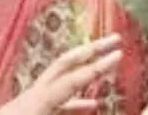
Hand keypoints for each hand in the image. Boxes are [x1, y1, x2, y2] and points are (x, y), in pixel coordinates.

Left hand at [0, 34, 123, 114]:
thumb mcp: (34, 113)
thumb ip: (61, 107)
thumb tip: (92, 107)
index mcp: (37, 103)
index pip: (73, 79)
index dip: (99, 67)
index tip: (121, 53)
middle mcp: (33, 97)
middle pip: (66, 65)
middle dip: (91, 51)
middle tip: (115, 40)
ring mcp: (29, 103)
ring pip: (61, 81)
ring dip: (86, 73)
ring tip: (108, 66)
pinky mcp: (26, 112)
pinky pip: (56, 102)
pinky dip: (76, 101)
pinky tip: (91, 106)